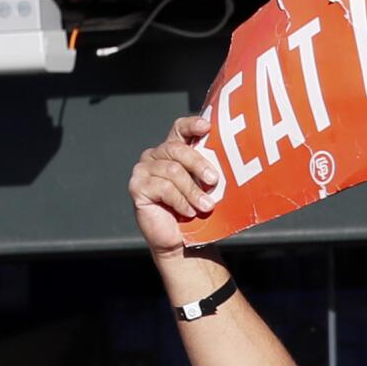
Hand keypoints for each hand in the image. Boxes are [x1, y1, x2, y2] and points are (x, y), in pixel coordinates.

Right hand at [128, 113, 219, 261]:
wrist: (179, 240)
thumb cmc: (193, 211)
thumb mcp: (204, 186)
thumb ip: (209, 170)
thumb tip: (230, 159)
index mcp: (172, 151)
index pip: (179, 129)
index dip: (191, 125)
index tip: (207, 127)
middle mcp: (154, 156)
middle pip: (177, 149)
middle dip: (199, 164)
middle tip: (214, 181)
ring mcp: (143, 170)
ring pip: (173, 171)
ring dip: (193, 191)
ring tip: (205, 206)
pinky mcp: (137, 187)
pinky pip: (163, 188)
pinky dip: (180, 201)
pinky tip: (188, 211)